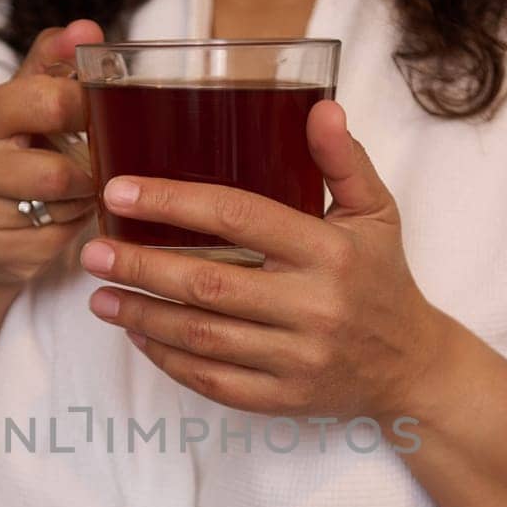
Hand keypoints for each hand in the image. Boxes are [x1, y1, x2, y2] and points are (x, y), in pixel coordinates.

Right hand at [0, 19, 103, 288]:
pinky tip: (61, 218)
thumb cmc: (14, 154)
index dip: (89, 108)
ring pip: (63, 205)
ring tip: (77, 189)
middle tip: (94, 160)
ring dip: (83, 198)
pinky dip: (72, 228)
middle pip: (57, 169)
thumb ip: (54, 63)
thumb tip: (85, 29)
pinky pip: (59, 238)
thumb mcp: (26, 103)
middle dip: (87, 166)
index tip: (101, 113)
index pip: (49, 102)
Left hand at [79, 100, 451, 421]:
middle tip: (93, 250)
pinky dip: (168, 358)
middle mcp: (313, 308)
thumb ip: (344, 161)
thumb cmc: (384, 281)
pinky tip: (138, 334)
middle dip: (141, 265)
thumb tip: (320, 107)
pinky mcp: (282, 399)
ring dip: (142, 315)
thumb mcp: (377, 214)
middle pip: (208, 283)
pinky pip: (212, 380)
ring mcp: (296, 359)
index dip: (172, 202)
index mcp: (330, 252)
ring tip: (99, 293)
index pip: (238, 216)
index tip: (120, 192)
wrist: (413, 369)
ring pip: (201, 337)